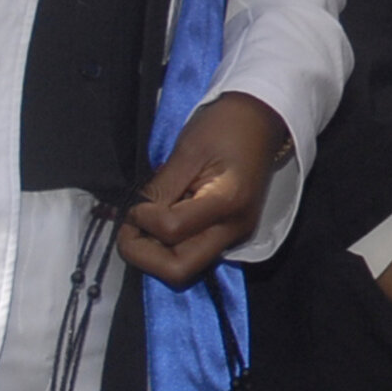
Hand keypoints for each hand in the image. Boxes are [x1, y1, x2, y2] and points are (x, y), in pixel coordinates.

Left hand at [120, 92, 289, 286]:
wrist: (261, 120)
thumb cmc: (224, 127)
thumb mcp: (187, 151)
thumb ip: (160, 188)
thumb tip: (133, 215)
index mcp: (227, 202)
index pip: (171, 231)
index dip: (142, 219)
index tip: (136, 203)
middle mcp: (233, 228)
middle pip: (179, 270)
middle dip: (144, 255)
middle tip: (130, 228)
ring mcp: (234, 235)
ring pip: (183, 269)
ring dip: (154, 254)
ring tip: (145, 224)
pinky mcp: (229, 234)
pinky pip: (191, 254)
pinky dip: (168, 247)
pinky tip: (162, 223)